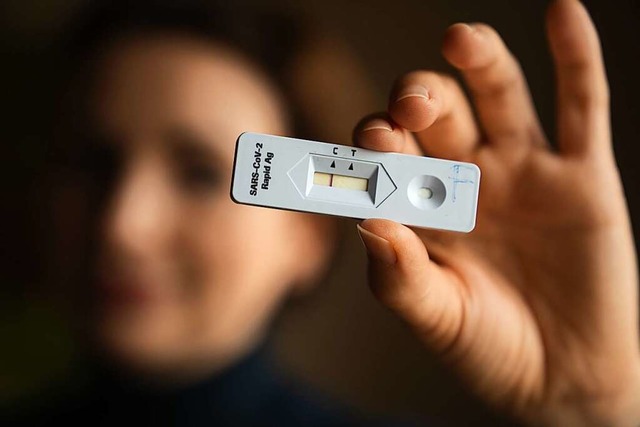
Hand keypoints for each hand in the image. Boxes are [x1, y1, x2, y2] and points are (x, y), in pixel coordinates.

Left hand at [353, 1, 639, 424]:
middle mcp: (468, 177)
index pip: (389, 156)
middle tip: (411, 106)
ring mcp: (524, 171)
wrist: (561, 379)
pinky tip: (563, 13)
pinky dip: (576, 59)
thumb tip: (366, 222)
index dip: (378, 143)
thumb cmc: (487, 348)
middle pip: (437, 114)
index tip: (371, 142)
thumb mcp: (435, 316)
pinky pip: (583, 107)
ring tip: (458, 40)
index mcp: (423, 206)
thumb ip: (398, 274)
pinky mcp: (582, 177)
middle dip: (420, 99)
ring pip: (499, 96)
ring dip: (480, 62)